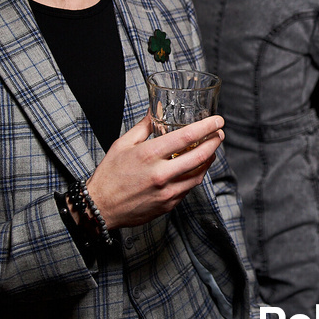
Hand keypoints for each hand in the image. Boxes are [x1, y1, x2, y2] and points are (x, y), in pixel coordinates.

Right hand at [83, 114, 224, 229]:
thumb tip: (155, 110)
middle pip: (200, 156)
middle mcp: (160, 174)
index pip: (186, 137)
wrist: (99, 208)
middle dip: (214, 142)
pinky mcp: (168, 205)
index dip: (206, 127)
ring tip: (212, 149)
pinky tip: (196, 167)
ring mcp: (166, 192)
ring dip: (209, 160)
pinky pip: (188, 188)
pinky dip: (195, 175)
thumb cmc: (109, 175)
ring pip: (198, 174)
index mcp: (149, 155)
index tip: (217, 121)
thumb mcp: (122, 144)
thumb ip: (143, 127)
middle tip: (219, 134)